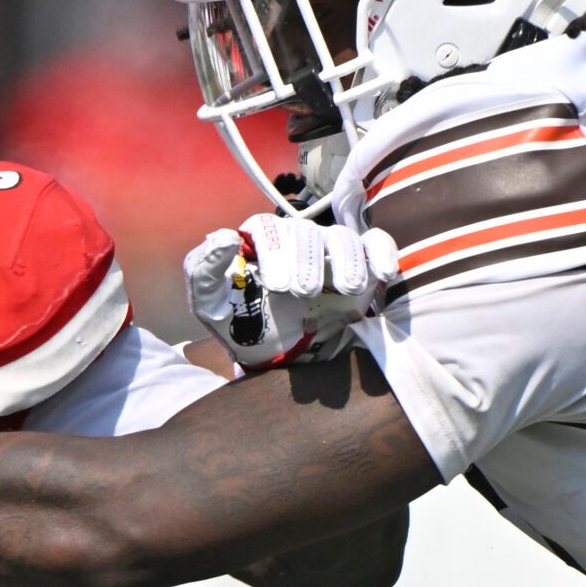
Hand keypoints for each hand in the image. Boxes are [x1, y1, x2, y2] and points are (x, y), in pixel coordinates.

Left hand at [184, 213, 399, 369]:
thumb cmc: (239, 325)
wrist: (275, 358)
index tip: (276, 285)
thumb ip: (203, 271)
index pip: (268, 228)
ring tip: (347, 289)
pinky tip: (382, 274)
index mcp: (259, 240)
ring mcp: (330, 253)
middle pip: (308, 233)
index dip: (275, 250)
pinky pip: (376, 245)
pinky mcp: (359, 267)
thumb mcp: (210, 304)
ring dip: (347, 261)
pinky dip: (382, 253)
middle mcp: (297, 240)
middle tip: (302, 292)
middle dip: (308, 261)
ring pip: (343, 238)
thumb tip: (224, 237)